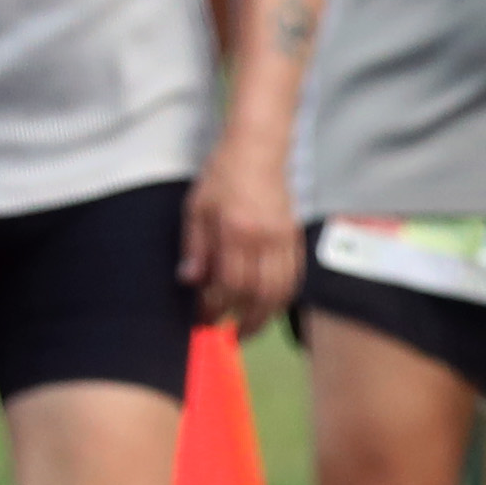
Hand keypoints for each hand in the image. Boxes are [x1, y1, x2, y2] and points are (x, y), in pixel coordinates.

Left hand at [181, 140, 296, 331]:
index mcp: (235, 229)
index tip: (203, 319)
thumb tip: (190, 281)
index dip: (216, 307)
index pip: (229, 282)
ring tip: (250, 328)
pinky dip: (283, 297)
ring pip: (281, 290)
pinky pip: (294, 277)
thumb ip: (194, 245)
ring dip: (266, 315)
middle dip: (244, 320)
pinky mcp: (295, 236)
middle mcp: (264, 238)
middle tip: (229, 335)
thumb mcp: (196, 207)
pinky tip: (270, 306)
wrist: (259, 149)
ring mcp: (284, 238)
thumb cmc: (222, 175)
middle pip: (259, 294)